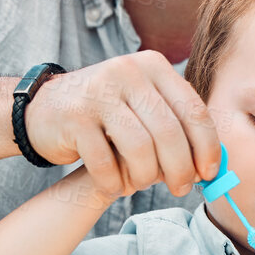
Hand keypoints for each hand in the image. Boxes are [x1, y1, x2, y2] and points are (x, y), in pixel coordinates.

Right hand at [22, 50, 221, 198]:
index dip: (207, 147)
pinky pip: (105, 162)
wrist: (43, 108)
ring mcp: (99, 92)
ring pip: (140, 149)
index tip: (209, 173)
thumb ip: (175, 123)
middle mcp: (128, 71)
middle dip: (180, 169)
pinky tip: (115, 185)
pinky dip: (114, 182)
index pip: (194, 110)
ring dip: (146, 177)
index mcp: (153, 66)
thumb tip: (211, 166)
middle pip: (170, 132)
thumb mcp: (143, 105)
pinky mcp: (74, 117)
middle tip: (180, 189)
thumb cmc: (106, 114)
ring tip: (142, 185)